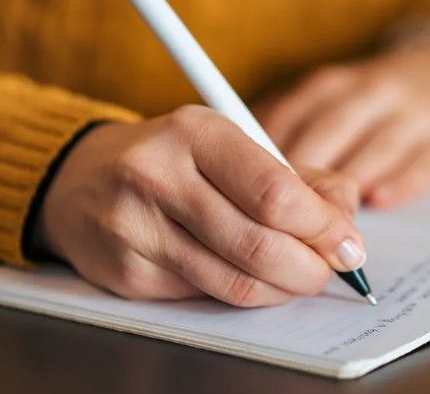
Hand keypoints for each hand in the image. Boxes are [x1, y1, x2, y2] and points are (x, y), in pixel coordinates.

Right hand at [37, 105, 363, 305]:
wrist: (82, 179)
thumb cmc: (175, 159)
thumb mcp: (234, 145)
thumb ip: (298, 176)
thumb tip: (346, 217)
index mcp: (196, 132)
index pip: (274, 192)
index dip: (323, 227)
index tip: (348, 242)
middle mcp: (158, 175)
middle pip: (259, 244)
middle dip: (311, 267)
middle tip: (330, 269)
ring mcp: (136, 228)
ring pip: (235, 281)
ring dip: (283, 288)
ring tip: (299, 276)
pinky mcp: (127, 273)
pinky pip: (206, 297)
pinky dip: (245, 293)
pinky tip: (253, 278)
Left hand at [255, 47, 429, 207]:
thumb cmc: (368, 106)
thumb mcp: (327, 102)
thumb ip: (286, 130)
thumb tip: (233, 171)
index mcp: (332, 84)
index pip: (292, 115)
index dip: (268, 155)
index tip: (245, 189)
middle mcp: (373, 92)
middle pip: (331, 132)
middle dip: (304, 176)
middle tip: (280, 217)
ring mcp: (415, 116)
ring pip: (375, 149)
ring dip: (347, 186)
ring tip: (322, 224)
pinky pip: (423, 165)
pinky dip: (399, 184)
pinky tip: (377, 202)